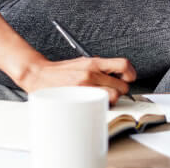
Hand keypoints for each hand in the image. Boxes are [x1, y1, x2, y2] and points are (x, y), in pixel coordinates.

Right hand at [17, 56, 136, 105]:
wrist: (39, 75)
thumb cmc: (61, 71)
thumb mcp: (83, 62)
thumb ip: (100, 67)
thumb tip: (117, 74)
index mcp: (94, 62)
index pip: (123, 65)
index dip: (130, 73)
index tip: (129, 78)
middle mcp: (91, 73)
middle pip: (122, 86)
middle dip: (120, 90)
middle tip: (113, 91)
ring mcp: (85, 87)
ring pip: (113, 98)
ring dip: (111, 100)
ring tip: (103, 98)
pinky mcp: (79, 99)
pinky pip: (100, 106)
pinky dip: (101, 107)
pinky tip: (95, 104)